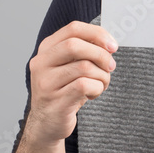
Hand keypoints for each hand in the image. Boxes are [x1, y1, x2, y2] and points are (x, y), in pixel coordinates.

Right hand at [26, 21, 117, 144]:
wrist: (47, 123)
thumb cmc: (64, 91)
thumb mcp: (69, 66)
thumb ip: (84, 51)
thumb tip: (109, 44)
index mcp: (46, 49)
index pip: (73, 29)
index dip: (97, 33)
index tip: (112, 45)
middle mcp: (41, 63)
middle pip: (76, 45)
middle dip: (101, 54)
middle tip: (110, 66)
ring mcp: (46, 83)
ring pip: (84, 67)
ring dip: (102, 76)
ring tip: (100, 84)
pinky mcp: (56, 101)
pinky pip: (85, 86)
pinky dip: (97, 88)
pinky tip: (93, 94)